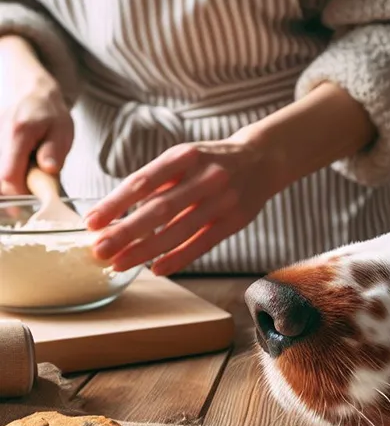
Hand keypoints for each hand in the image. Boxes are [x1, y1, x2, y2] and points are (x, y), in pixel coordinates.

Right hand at [0, 71, 72, 194]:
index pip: (9, 174)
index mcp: (18, 133)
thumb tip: (48, 170)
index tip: (34, 199)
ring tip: (27, 180)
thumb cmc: (50, 112)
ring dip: (11, 181)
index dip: (20, 193)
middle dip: (14, 191)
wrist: (31, 90)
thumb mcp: (62, 131)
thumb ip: (54, 151)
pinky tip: (20, 171)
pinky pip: (0, 164)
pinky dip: (8, 172)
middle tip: (32, 194)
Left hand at [86, 136, 283, 275]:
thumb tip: (119, 213)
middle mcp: (204, 177)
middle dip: (126, 232)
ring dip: (146, 250)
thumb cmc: (212, 161)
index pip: (143, 182)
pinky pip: (202, 244)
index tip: (91, 223)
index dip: (115, 204)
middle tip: (99, 250)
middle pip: (159, 209)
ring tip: (119, 263)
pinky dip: (178, 257)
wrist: (262, 160)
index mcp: (184, 156)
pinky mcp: (234, 222)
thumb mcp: (184, 158)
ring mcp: (222, 201)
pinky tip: (156, 269)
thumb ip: (158, 182)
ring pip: (178, 230)